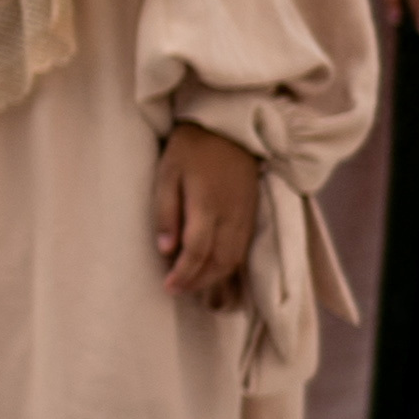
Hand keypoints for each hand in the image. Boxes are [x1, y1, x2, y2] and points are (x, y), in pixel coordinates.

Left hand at [150, 123, 262, 307]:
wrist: (229, 129)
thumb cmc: (190, 149)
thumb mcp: (167, 174)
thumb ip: (166, 212)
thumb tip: (165, 250)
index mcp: (207, 204)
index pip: (198, 250)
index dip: (184, 273)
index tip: (169, 287)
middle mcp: (232, 215)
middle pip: (220, 261)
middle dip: (199, 282)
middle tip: (177, 290)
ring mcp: (246, 216)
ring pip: (235, 259)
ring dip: (215, 279)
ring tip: (193, 286)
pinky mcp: (253, 214)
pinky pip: (244, 250)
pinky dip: (230, 267)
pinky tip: (215, 271)